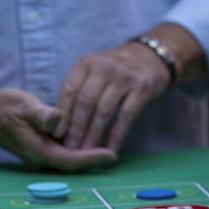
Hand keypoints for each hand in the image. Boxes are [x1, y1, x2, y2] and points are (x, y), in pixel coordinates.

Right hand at [0, 86, 116, 171]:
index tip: (112, 154)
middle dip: (94, 159)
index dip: (93, 158)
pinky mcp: (38, 148)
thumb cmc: (3, 106)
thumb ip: (43, 115)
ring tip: (106, 144)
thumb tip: (59, 122)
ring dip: (85, 154)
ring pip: (67, 159)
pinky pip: (60, 153)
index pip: (72, 160)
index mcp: (39, 151)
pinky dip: (75, 147)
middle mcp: (40, 158)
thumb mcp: (25, 105)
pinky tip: (86, 137)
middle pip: (73, 164)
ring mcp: (38, 155)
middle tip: (115, 151)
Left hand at [54, 42, 170, 151]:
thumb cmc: (115, 71)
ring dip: (94, 134)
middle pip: (85, 102)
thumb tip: (60, 121)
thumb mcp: (94, 70)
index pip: (69, 90)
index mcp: (86, 63)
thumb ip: (78, 88)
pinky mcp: (142, 88)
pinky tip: (111, 148)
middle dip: (76, 128)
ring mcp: (124, 77)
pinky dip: (117, 135)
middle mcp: (104, 67)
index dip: (62, 114)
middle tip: (71, 148)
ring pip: (104, 110)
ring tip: (87, 151)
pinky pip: (126, 116)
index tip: (57, 135)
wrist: (150, 57)